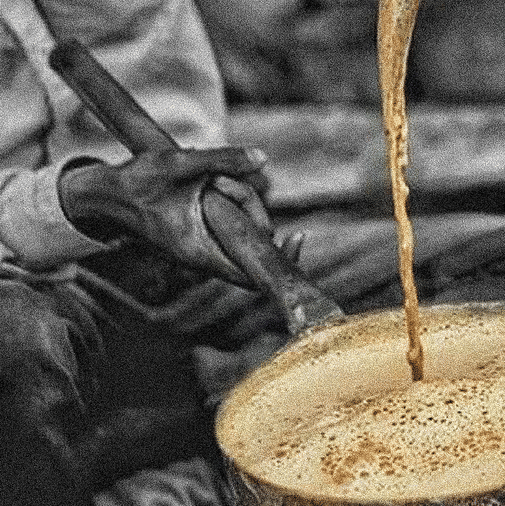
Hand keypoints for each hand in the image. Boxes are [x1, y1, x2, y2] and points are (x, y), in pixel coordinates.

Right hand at [59, 146, 271, 281]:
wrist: (105, 195)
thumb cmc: (137, 182)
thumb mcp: (179, 162)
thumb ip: (222, 160)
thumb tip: (263, 159)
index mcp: (201, 253)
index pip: (254, 275)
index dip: (281, 260)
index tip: (298, 235)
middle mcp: (204, 259)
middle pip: (254, 244)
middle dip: (252, 208)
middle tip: (224, 182)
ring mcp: (204, 251)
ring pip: (243, 232)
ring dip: (240, 201)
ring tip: (212, 180)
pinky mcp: (201, 239)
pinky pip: (231, 227)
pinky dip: (233, 204)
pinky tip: (219, 183)